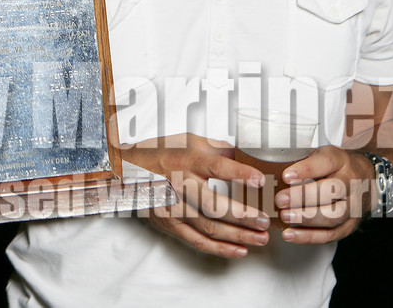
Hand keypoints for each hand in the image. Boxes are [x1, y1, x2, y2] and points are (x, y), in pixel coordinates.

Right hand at [121, 135, 270, 257]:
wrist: (127, 170)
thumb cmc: (161, 153)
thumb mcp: (188, 141)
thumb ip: (218, 149)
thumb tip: (249, 153)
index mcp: (187, 160)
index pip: (216, 166)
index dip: (239, 173)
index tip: (260, 180)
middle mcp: (179, 184)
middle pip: (214, 204)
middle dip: (243, 216)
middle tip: (265, 221)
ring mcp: (173, 207)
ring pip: (208, 227)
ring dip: (237, 235)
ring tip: (261, 238)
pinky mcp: (169, 224)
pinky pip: (196, 241)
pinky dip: (219, 248)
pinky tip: (239, 250)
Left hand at [273, 145, 370, 244]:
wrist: (366, 181)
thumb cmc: (335, 167)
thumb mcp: (322, 154)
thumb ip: (303, 160)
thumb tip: (273, 169)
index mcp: (341, 161)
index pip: (326, 162)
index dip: (306, 169)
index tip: (286, 175)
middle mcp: (351, 183)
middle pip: (332, 191)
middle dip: (304, 197)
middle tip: (281, 200)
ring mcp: (353, 206)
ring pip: (334, 215)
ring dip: (307, 218)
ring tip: (285, 216)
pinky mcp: (350, 226)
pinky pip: (331, 235)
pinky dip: (309, 237)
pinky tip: (291, 234)